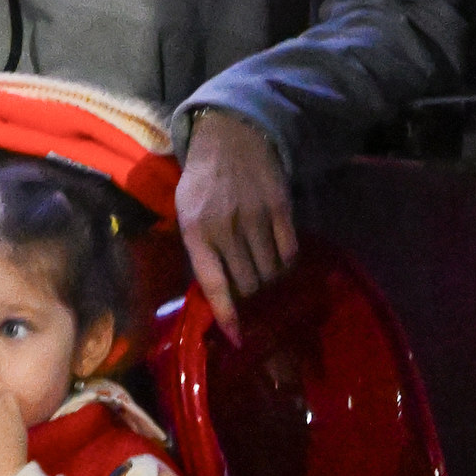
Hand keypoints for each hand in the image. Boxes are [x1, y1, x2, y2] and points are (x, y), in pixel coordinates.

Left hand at [177, 110, 297, 335]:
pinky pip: (289, 250)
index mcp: (196, 232)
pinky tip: (281, 261)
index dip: (227, 314)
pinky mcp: (280, 208)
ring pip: (270, 270)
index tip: (237, 337)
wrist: (230, 138)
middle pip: (248, 282)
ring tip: (266, 279)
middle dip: (251, 296)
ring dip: (270, 281)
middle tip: (252, 297)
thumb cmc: (202, 181)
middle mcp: (226, 228)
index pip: (214, 283)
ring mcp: (255, 218)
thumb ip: (198, 248)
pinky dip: (286, 262)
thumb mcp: (186, 213)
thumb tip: (215, 290)